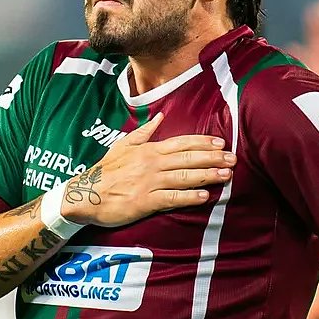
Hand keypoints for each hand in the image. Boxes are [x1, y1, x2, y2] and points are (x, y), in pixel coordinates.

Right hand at [59, 113, 234, 226]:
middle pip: (188, 158)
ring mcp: (149, 182)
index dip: (202, 142)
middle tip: (233, 159)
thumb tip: (160, 116)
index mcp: (149, 149)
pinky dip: (188, 197)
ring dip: (207, 175)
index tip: (221, 142)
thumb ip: (144, 132)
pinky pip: (171, 198)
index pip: (181, 142)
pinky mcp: (144, 201)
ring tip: (226, 175)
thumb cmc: (106, 171)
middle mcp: (152, 163)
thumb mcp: (123, 145)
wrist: (86, 193)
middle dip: (212, 158)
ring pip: (184, 177)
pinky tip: (204, 196)